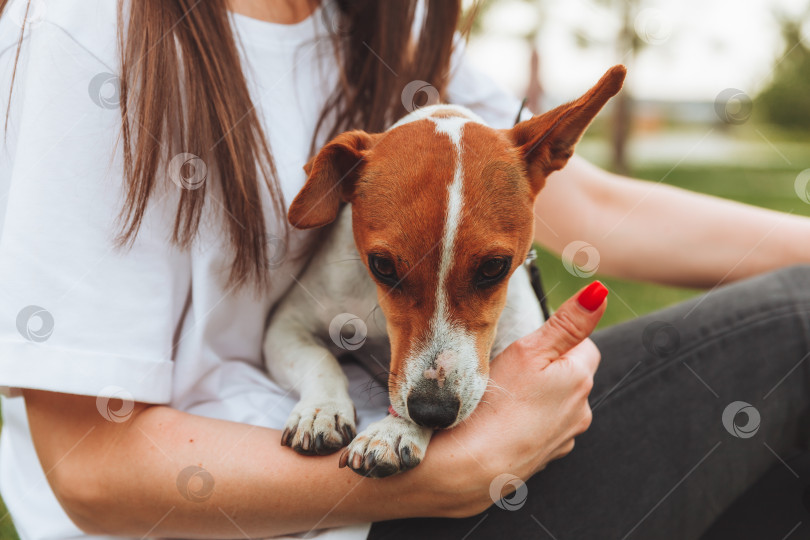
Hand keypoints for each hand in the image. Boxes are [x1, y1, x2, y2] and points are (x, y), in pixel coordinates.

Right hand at [428, 281, 606, 515]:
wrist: (470, 468)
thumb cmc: (498, 403)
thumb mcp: (529, 350)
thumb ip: (567, 322)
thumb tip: (600, 293)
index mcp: (580, 379)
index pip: (583, 345)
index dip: (554, 342)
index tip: (526, 350)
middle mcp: (580, 411)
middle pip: (569, 375)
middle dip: (546, 370)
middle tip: (508, 373)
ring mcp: (563, 439)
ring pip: (555, 404)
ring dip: (536, 399)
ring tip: (501, 399)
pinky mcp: (544, 459)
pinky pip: (540, 430)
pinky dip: (525, 424)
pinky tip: (500, 424)